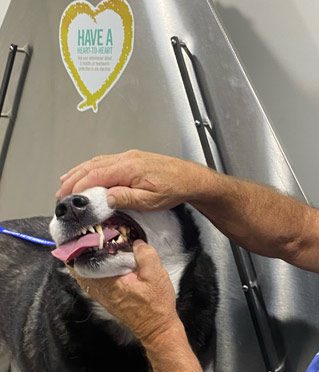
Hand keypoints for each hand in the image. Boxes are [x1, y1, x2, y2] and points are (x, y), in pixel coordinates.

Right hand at [56, 149, 208, 210]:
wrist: (190, 178)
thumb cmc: (173, 189)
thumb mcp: (150, 200)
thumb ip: (126, 198)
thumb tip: (105, 198)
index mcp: (128, 168)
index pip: (95, 176)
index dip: (78, 187)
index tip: (67, 198)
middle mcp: (126, 158)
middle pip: (91, 167)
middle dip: (73, 180)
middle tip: (61, 195)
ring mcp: (128, 157)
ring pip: (97, 163)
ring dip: (79, 173)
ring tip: (65, 184)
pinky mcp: (132, 159)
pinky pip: (105, 162)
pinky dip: (91, 169)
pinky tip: (86, 174)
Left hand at [70, 240, 180, 344]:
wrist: (156, 328)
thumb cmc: (156, 303)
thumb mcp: (156, 275)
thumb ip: (145, 255)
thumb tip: (136, 242)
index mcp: (107, 280)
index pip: (83, 258)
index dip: (79, 241)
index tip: (82, 227)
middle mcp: (98, 288)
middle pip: (76, 264)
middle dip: (77, 246)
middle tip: (84, 229)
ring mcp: (99, 294)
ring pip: (81, 271)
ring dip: (82, 255)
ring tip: (88, 238)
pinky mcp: (104, 296)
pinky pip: (88, 277)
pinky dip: (88, 265)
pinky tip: (97, 256)